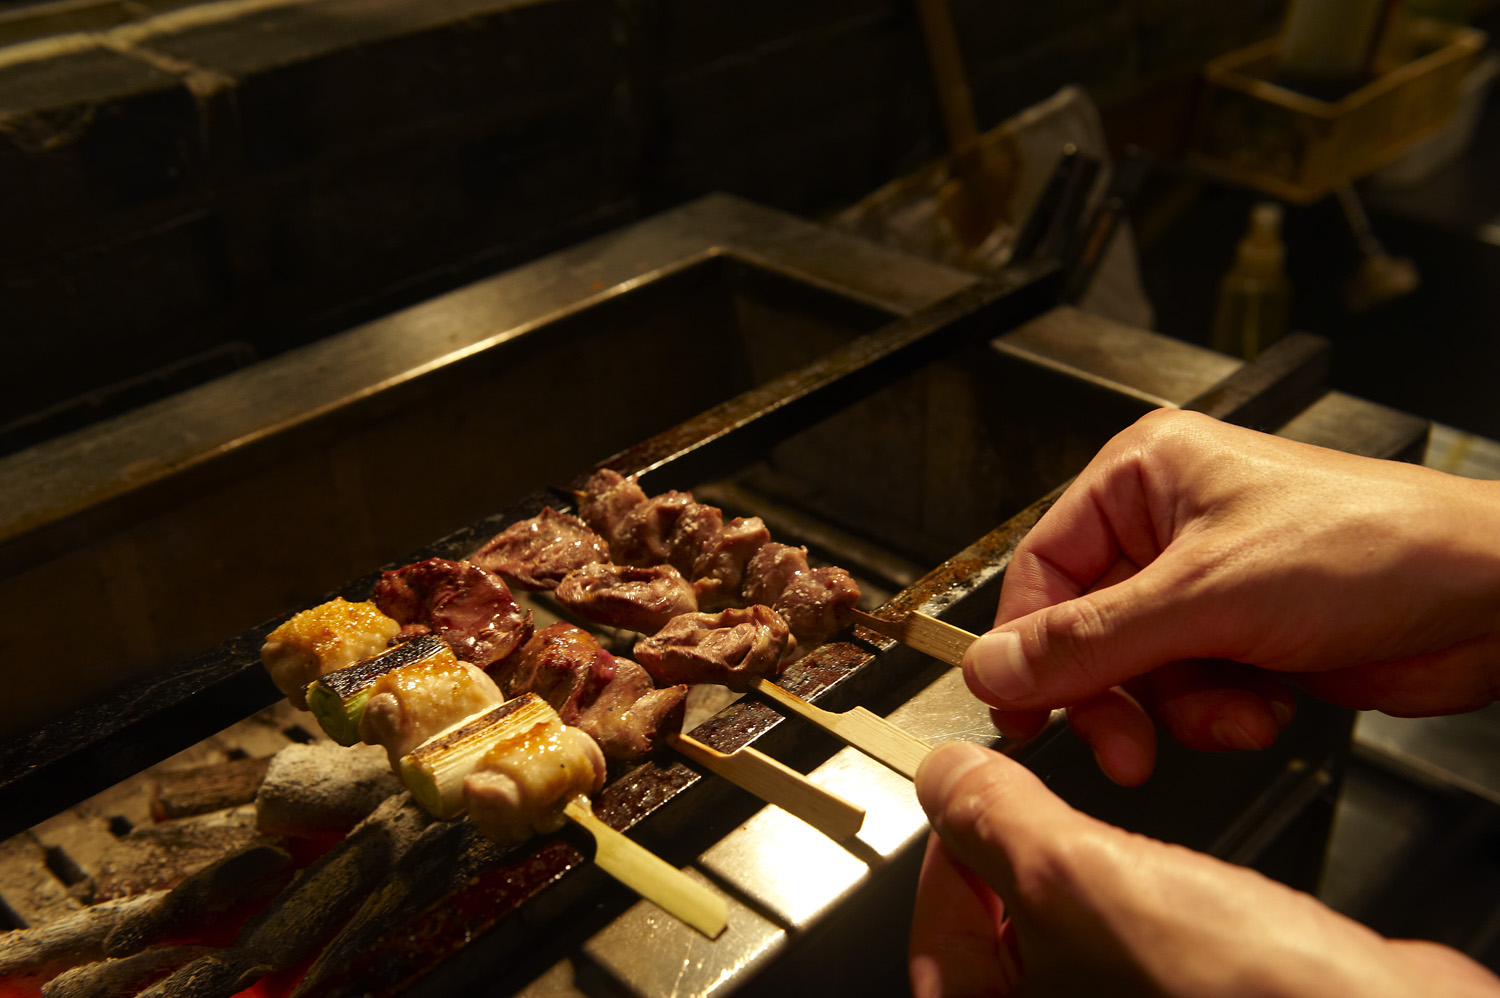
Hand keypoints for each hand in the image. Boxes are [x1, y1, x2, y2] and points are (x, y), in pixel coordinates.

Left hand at [909, 740, 1499, 997]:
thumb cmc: (1234, 994)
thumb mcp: (1074, 873)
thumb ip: (993, 816)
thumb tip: (945, 774)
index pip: (938, 925)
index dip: (957, 841)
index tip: (980, 791)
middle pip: (1002, 927)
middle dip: (1029, 852)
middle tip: (1047, 800)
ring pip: (1076, 927)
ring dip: (1094, 869)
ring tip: (1119, 845)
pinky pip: (1139, 940)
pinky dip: (1150, 897)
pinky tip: (1179, 886)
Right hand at [965, 409, 1499, 783]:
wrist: (1492, 600)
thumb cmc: (1375, 548)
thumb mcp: (1206, 596)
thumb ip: (1088, 641)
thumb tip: (993, 667)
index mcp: (1143, 477)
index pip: (1042, 569)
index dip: (1025, 646)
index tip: (1018, 709)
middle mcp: (1166, 525)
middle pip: (1086, 630)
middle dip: (1111, 693)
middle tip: (1122, 746)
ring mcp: (1207, 583)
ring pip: (1137, 672)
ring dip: (1178, 709)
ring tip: (1233, 711)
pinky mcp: (1243, 634)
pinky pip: (1188, 692)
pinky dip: (1218, 714)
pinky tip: (1265, 705)